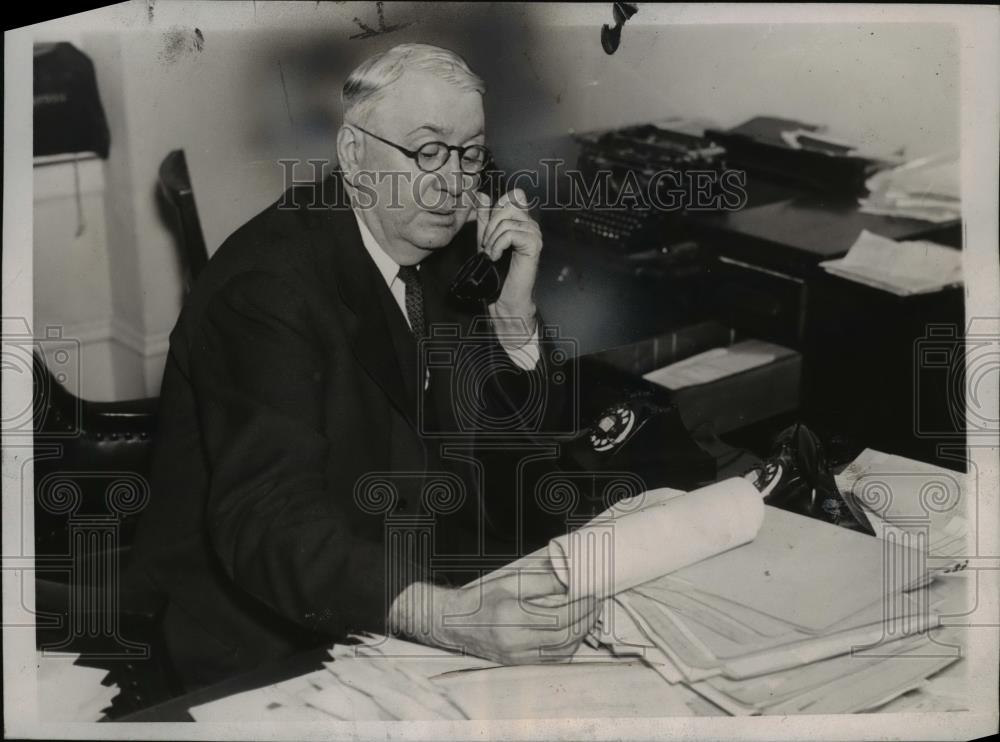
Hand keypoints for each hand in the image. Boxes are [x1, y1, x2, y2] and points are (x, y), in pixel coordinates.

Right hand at [390, 571, 598, 664]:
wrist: (453, 623)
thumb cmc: (480, 599)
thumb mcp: (509, 582)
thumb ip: (542, 581)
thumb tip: (571, 579)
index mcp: (513, 619)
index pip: (560, 618)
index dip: (581, 607)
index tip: (591, 594)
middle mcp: (516, 643)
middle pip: (566, 638)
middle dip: (586, 620)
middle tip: (595, 604)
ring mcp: (518, 658)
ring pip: (562, 653)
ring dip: (580, 635)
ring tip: (586, 616)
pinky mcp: (519, 665)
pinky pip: (552, 660)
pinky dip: (567, 647)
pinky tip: (571, 632)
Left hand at [473, 189, 541, 331]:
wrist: (503, 297)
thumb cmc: (497, 272)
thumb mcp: (486, 239)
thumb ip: (485, 217)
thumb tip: (482, 195)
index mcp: (522, 222)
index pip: (515, 195)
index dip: (498, 206)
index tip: (489, 229)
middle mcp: (531, 225)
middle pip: (510, 204)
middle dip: (491, 224)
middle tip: (488, 244)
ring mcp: (535, 235)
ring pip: (507, 221)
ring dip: (492, 239)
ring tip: (491, 253)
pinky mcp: (534, 245)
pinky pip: (510, 234)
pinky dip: (498, 245)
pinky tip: (496, 257)